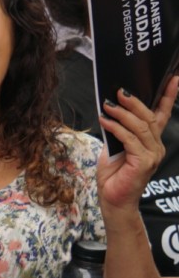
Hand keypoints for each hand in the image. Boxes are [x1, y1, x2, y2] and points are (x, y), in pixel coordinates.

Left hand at [97, 77, 178, 209]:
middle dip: (134, 102)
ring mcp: (152, 154)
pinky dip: (116, 128)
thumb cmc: (114, 174)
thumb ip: (119, 131)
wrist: (113, 200)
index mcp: (152, 140)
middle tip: (119, 91)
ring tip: (107, 106)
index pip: (162, 114)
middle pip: (149, 117)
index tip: (173, 77)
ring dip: (122, 113)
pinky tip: (105, 121)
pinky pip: (130, 139)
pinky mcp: (144, 162)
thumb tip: (112, 110)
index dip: (168, 95)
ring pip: (140, 126)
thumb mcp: (116, 147)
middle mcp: (156, 145)